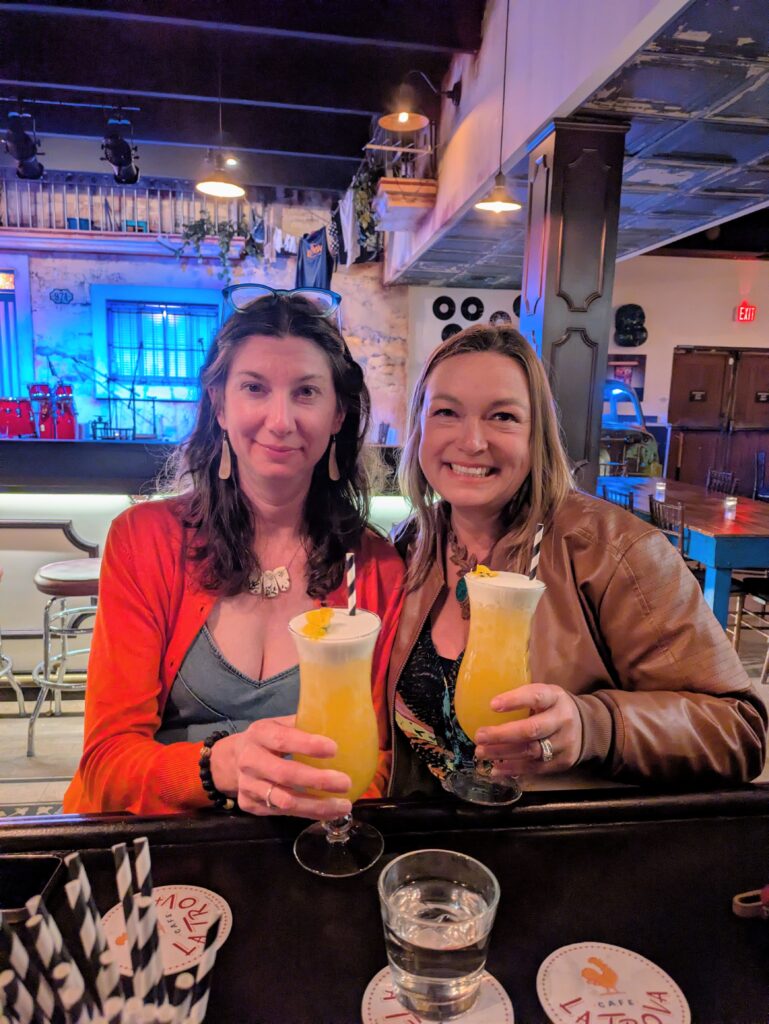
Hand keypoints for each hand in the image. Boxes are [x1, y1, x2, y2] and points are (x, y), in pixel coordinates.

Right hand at [209, 716, 352, 820]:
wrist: (232, 760)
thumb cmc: (267, 739)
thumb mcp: (279, 725)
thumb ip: (303, 724)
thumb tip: (339, 724)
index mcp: (259, 734)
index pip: (282, 739)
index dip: (307, 745)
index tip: (334, 749)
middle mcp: (249, 760)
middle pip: (284, 774)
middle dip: (317, 780)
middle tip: (345, 782)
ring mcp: (247, 785)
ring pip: (284, 801)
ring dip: (316, 805)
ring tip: (343, 805)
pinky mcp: (249, 805)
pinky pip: (281, 813)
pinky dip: (307, 814)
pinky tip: (327, 811)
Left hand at [473, 684, 581, 775]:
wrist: (585, 727)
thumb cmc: (552, 707)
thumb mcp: (544, 694)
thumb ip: (522, 697)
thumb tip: (482, 701)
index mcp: (555, 697)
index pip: (536, 696)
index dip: (514, 701)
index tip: (492, 705)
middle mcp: (562, 720)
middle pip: (531, 729)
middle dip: (502, 735)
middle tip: (480, 736)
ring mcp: (564, 743)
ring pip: (531, 751)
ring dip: (503, 754)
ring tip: (481, 752)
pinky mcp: (562, 762)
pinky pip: (535, 768)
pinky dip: (513, 769)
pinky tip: (496, 769)